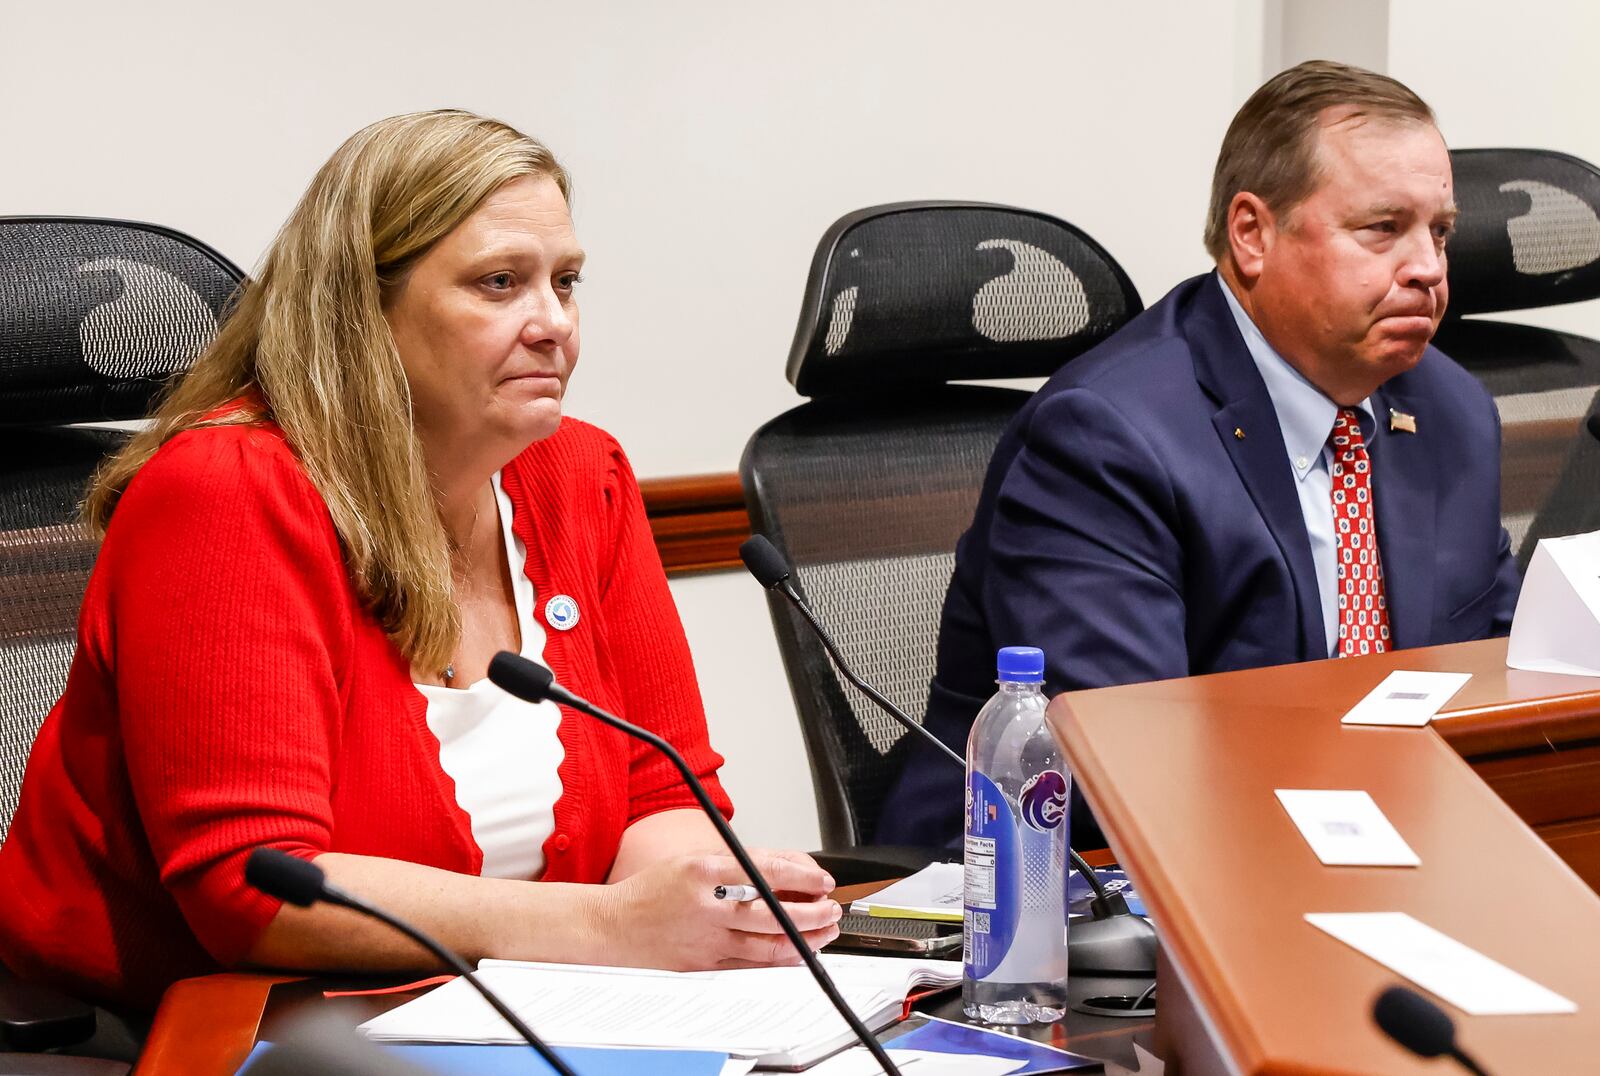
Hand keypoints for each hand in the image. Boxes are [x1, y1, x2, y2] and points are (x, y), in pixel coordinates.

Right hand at [597, 850, 842, 969]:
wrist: (613, 926)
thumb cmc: (652, 891)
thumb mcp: (693, 859)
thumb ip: (737, 863)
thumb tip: (784, 869)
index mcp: (705, 870)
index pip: (767, 871)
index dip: (803, 876)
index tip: (823, 880)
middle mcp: (708, 905)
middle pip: (775, 912)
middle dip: (813, 912)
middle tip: (832, 908)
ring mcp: (708, 939)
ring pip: (768, 944)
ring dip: (805, 938)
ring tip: (825, 931)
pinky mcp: (706, 965)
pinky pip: (752, 965)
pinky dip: (780, 960)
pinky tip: (798, 952)